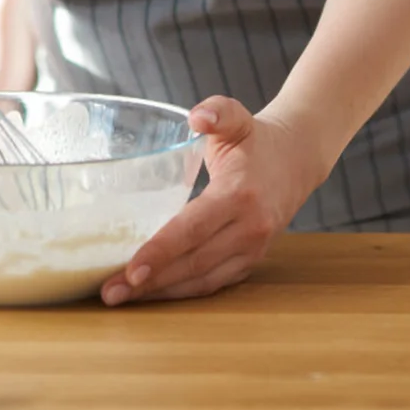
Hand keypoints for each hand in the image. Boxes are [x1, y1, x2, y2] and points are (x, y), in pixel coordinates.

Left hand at [100, 98, 324, 304]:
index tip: (131, 270)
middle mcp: (250, 226)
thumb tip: (197, 117)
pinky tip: (155, 292)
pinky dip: (183, 291)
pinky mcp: (252, 260)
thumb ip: (218, 112)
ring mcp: (253, 248)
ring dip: (162, 293)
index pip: (194, 228)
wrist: (299, 158)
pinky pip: (214, 283)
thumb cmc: (257, 140)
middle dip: (150, 282)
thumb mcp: (238, 119)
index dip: (161, 251)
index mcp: (240, 193)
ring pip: (203, 280)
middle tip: (111, 292)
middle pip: (194, 262)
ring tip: (124, 296)